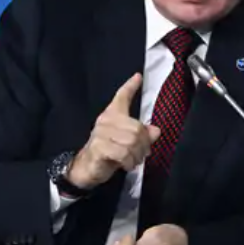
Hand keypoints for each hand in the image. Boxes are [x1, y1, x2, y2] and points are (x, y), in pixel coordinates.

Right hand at [67, 73, 160, 188]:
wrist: (87, 167)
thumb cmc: (108, 152)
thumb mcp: (127, 142)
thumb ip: (142, 135)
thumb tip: (156, 131)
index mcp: (112, 115)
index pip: (121, 97)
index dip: (130, 87)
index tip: (138, 77)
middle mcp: (105, 120)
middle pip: (137, 129)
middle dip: (144, 145)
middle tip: (142, 154)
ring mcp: (100, 134)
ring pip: (131, 142)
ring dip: (137, 155)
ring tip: (134, 160)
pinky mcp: (98, 148)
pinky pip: (123, 153)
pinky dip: (129, 162)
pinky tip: (126, 165)